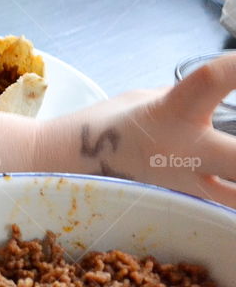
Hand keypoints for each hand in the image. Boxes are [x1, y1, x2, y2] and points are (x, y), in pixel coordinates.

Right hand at [39, 55, 235, 206]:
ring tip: (229, 157)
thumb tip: (216, 93)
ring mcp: (190, 185)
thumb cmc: (105, 127)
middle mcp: (186, 152)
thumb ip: (188, 99)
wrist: (68, 164)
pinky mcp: (188, 205)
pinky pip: (224, 203)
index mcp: (171, 113)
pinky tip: (227, 178)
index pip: (211, 81)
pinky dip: (230, 194)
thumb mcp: (147, 100)